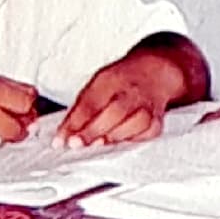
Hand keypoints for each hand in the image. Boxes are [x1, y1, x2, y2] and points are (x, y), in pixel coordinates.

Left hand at [61, 51, 189, 146]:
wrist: (153, 74)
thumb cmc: (119, 83)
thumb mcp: (96, 85)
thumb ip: (81, 109)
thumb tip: (65, 134)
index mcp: (111, 79)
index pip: (92, 101)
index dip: (75, 121)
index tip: (61, 138)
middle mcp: (132, 91)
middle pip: (115, 112)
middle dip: (93, 130)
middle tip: (76, 144)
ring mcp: (147, 105)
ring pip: (135, 123)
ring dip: (113, 137)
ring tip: (97, 144)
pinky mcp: (157, 120)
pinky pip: (147, 133)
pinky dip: (131, 140)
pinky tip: (119, 141)